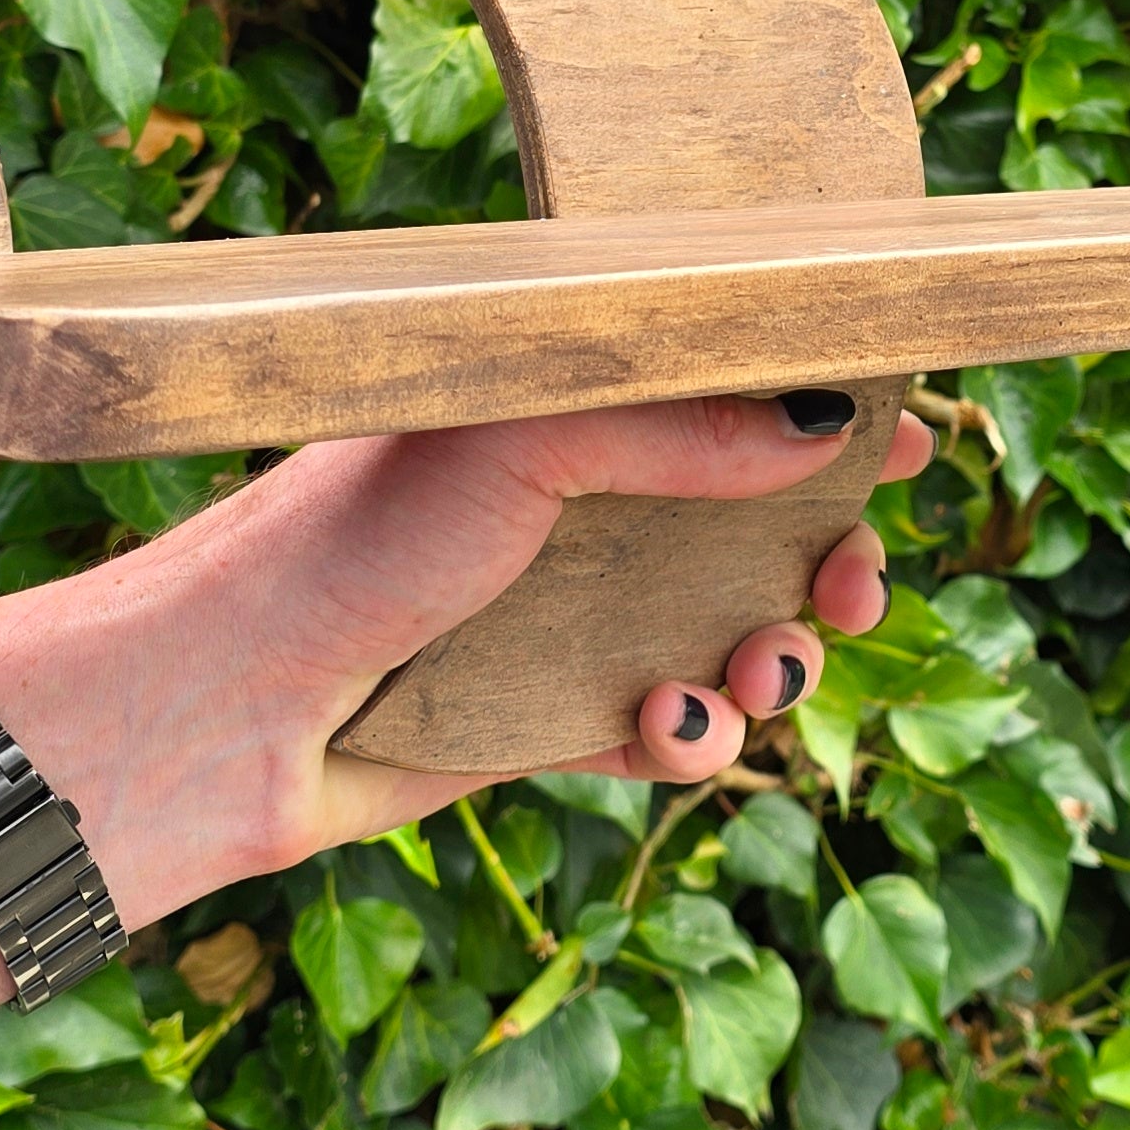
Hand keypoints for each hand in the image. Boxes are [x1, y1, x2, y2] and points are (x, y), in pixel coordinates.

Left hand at [0, 392, 935, 932]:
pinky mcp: (544, 721)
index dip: (827, 412)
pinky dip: (692, 736)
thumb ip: (676, 431)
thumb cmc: (346, 542)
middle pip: (759, 524)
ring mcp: (561, 615)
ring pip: (730, 634)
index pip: (727, 393)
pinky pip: (668, 729)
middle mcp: (573, 506)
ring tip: (753, 672)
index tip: (910, 436)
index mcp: (565, 412)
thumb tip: (827, 423)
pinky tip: (670, 731)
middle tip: (853, 587)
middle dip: (827, 559)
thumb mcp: (525, 446)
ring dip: (771, 657)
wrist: (219, 711)